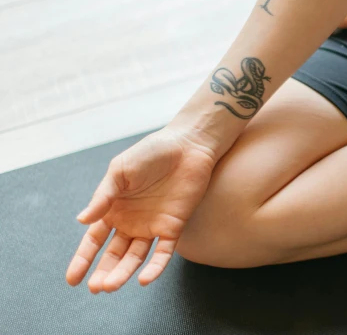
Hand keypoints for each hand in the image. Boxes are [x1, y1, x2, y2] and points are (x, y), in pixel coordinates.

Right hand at [65, 126, 217, 292]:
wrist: (187, 145)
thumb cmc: (151, 153)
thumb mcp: (120, 171)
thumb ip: (103, 197)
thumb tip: (82, 221)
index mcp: (114, 209)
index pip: (94, 240)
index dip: (83, 259)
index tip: (72, 279)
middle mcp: (132, 222)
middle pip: (115, 254)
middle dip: (104, 272)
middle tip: (96, 288)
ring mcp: (152, 226)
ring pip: (136, 257)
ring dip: (124, 272)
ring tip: (111, 286)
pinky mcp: (174, 226)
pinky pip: (164, 252)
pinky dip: (155, 267)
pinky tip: (144, 279)